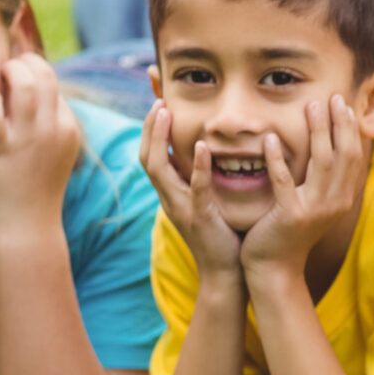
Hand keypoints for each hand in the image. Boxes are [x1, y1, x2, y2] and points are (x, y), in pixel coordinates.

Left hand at [0, 55, 80, 240]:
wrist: (26, 225)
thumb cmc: (34, 185)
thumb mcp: (54, 150)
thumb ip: (48, 120)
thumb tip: (31, 86)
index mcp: (67, 127)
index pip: (53, 82)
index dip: (34, 72)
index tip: (19, 76)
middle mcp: (52, 128)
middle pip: (44, 73)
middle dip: (22, 62)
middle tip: (6, 69)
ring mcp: (26, 138)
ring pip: (24, 82)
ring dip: (7, 71)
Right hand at [140, 103, 242, 278]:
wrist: (226, 274)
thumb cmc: (222, 236)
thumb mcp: (205, 203)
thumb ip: (200, 180)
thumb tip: (205, 153)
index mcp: (171, 194)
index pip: (151, 156)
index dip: (150, 130)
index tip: (158, 102)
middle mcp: (170, 199)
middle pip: (147, 157)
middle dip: (149, 127)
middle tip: (158, 101)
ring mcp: (182, 208)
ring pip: (159, 169)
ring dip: (160, 138)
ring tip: (165, 112)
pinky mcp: (201, 217)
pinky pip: (195, 188)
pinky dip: (197, 166)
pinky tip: (200, 147)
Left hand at [240, 97, 367, 274]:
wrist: (275, 269)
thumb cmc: (290, 232)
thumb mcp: (314, 204)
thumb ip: (323, 180)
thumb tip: (328, 149)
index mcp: (343, 199)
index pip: (354, 157)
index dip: (351, 129)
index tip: (344, 105)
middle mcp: (335, 203)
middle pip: (343, 154)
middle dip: (339, 123)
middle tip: (332, 97)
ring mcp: (315, 209)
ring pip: (321, 162)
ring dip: (317, 131)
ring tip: (309, 107)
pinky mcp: (290, 216)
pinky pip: (283, 181)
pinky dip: (277, 158)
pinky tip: (269, 139)